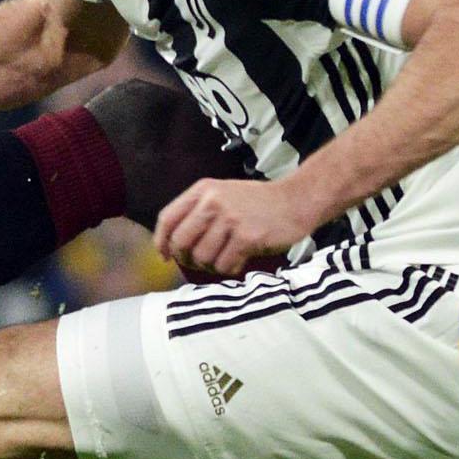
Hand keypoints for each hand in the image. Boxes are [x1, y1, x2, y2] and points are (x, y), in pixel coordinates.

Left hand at [154, 178, 322, 276]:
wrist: (296, 201)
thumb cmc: (258, 203)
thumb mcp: (223, 194)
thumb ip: (198, 212)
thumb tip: (172, 245)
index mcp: (203, 190)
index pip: (168, 218)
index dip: (162, 241)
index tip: (165, 255)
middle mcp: (213, 202)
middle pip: (181, 242)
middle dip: (187, 258)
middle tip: (200, 262)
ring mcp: (230, 219)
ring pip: (202, 257)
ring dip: (211, 265)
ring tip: (226, 258)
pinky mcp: (247, 237)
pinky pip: (224, 265)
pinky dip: (230, 268)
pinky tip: (240, 260)